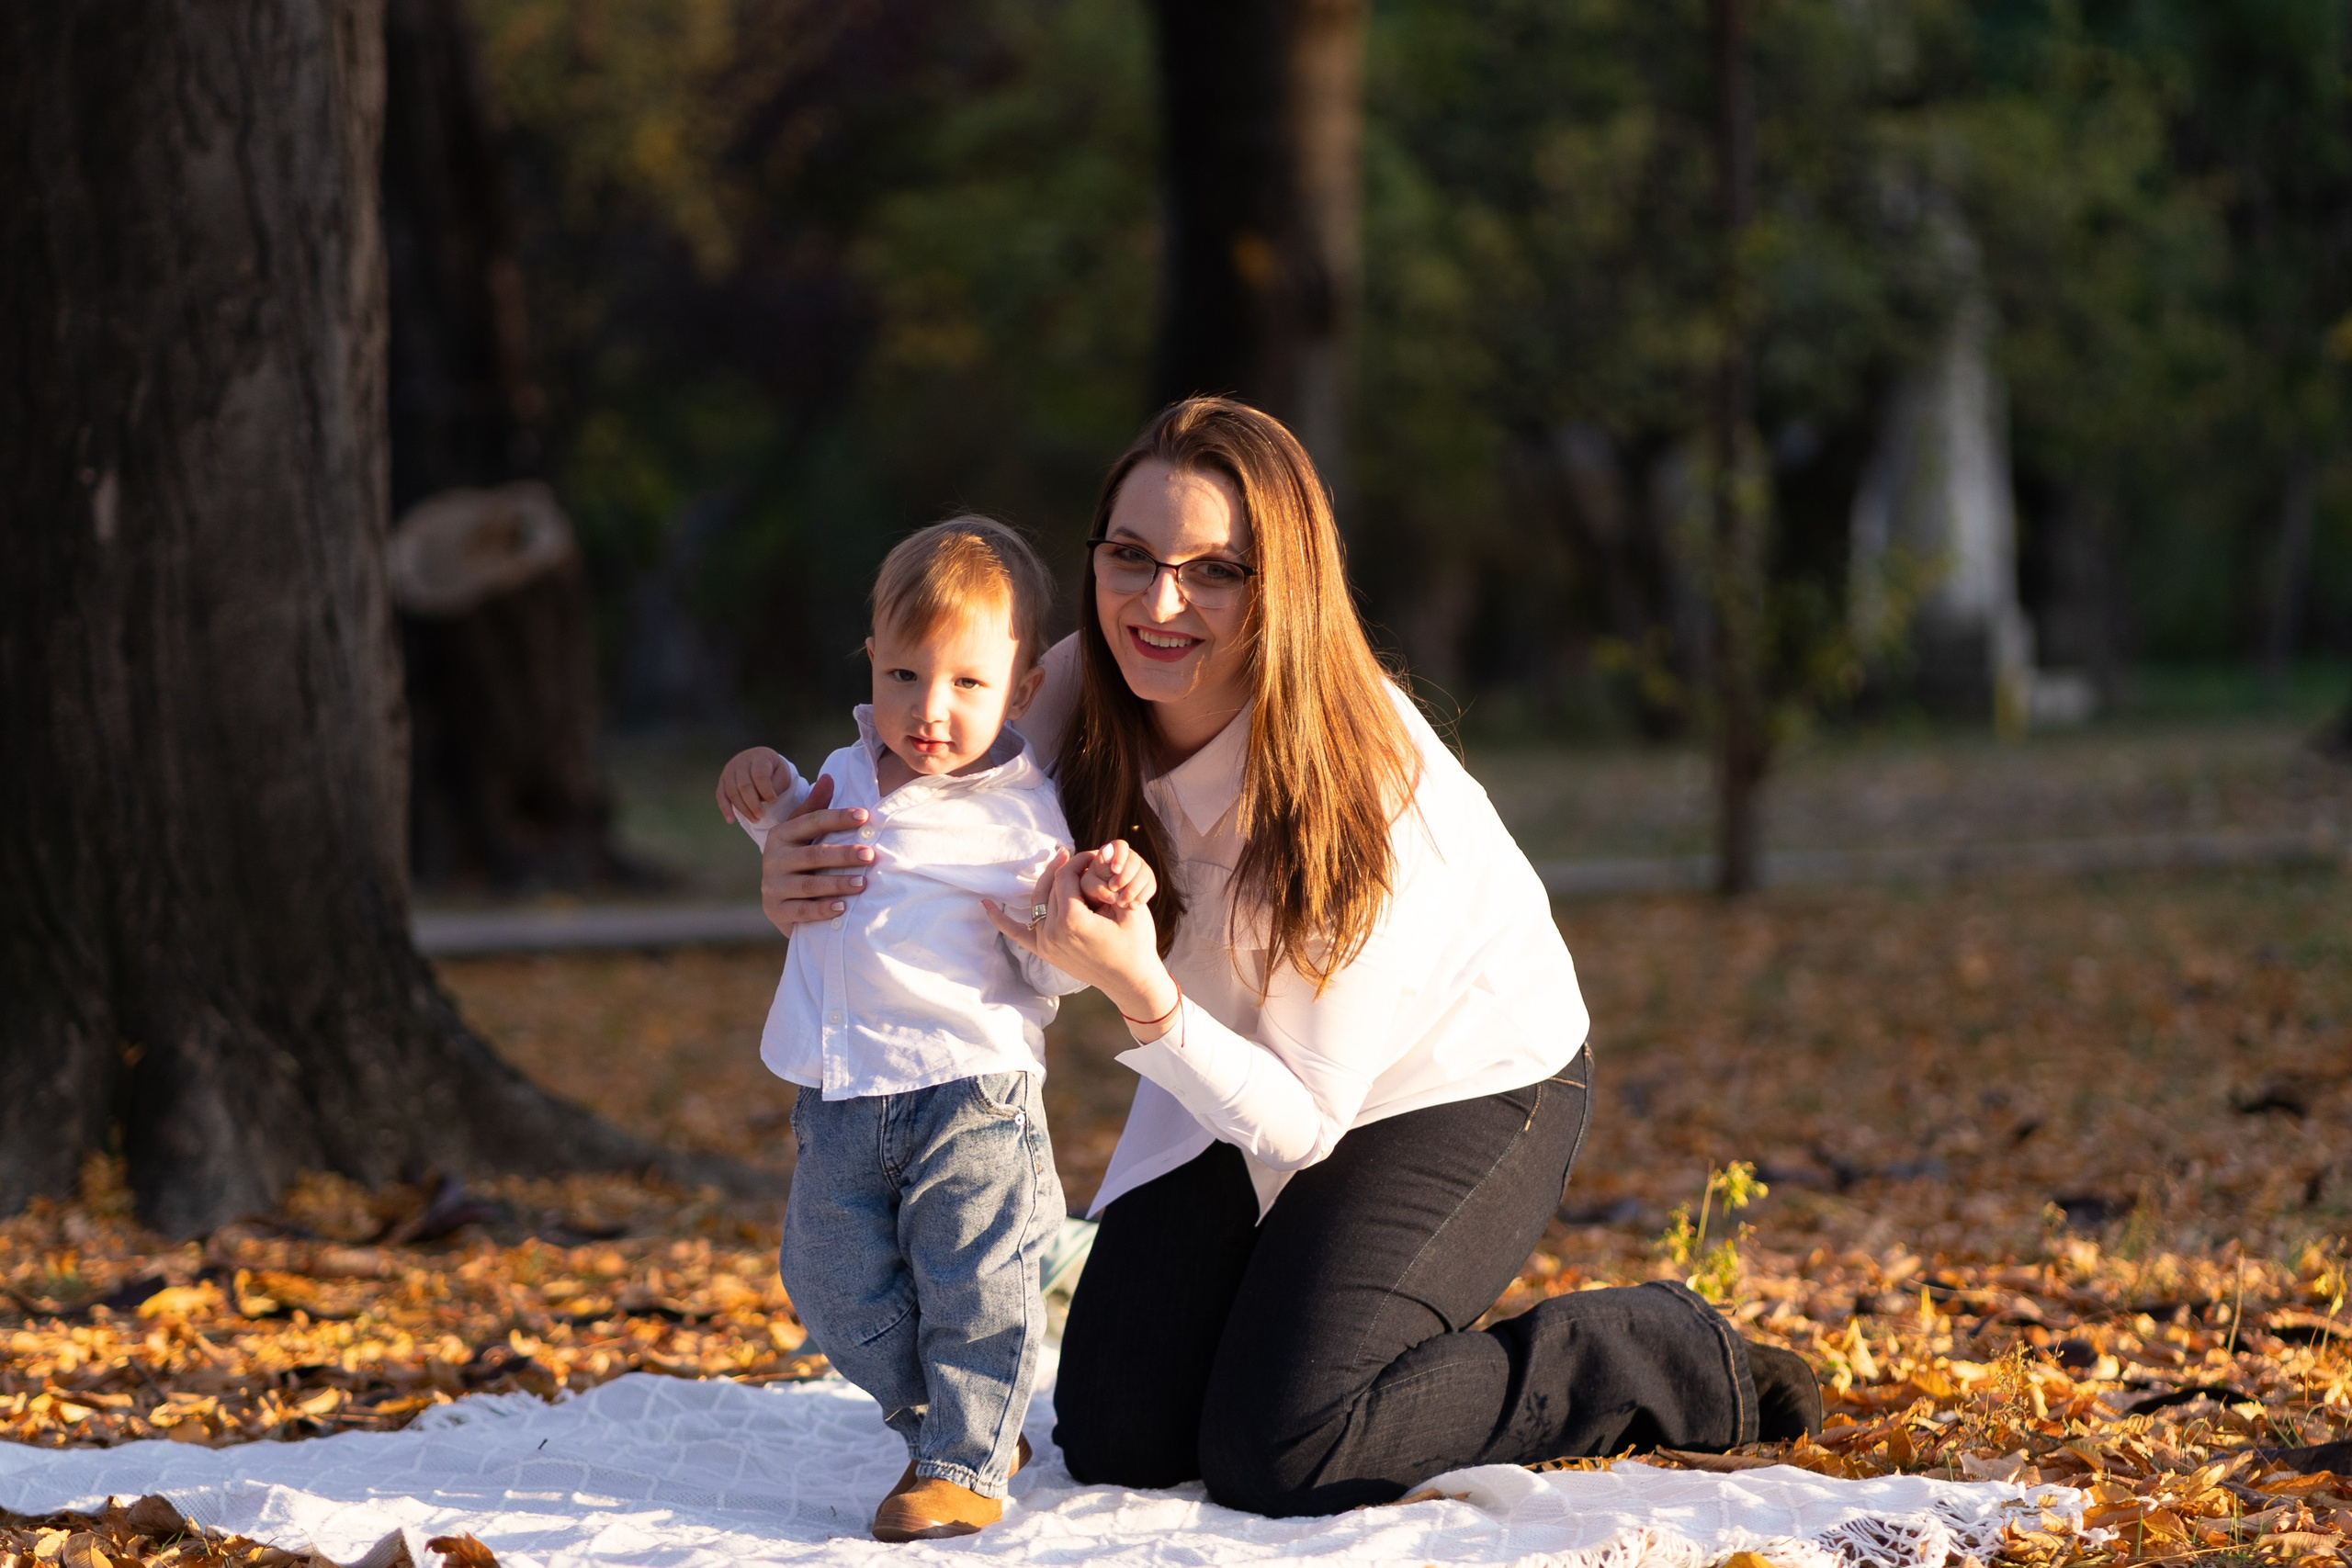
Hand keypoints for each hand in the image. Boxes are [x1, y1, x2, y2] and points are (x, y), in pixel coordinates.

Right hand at [717, 747, 793, 825]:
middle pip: (744, 785)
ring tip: (755, 820)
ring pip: (732, 792)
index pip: (759, 775)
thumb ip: (776, 785)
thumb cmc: (775, 771)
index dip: (766, 790)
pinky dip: (725, 809)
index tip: (773, 801)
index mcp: (759, 756)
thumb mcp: (783, 774)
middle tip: (762, 815)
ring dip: (743, 809)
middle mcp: (741, 761)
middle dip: (753, 803)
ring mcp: (730, 770)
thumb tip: (764, 800)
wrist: (762, 763)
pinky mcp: (723, 780)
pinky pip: (721, 795)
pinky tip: (730, 820)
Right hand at [757, 775, 877, 932]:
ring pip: (809, 884)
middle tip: (870, 854)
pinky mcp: (776, 910)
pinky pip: (802, 911)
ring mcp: (773, 885)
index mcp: (781, 834)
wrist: (779, 901)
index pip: (812, 822)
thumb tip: (828, 776)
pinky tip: (844, 908)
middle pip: (813, 854)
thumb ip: (814, 808)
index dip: (838, 818)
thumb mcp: (801, 833)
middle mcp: (773, 858)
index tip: (865, 816)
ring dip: (837, 884)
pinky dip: (823, 910)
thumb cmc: (798, 860)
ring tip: (863, 883)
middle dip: (843, 854)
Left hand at [985, 850, 1180, 1038]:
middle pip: (1052, 887)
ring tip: (1061, 864)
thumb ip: (1109, 879)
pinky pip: (1016, 933)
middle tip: (1087, 862)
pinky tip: (985, 905)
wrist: (1132, 981)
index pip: (1065, 877)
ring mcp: (1046, 943)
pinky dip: (1000, 919)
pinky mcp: (1045, 952)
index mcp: (1072, 920)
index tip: (1095, 855)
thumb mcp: (1129, 907)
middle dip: (1069, 871)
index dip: (1079, 861)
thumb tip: (1098, 851)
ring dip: (1048, 882)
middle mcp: (1053, 932)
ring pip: (1038, 901)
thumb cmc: (1135, 943)